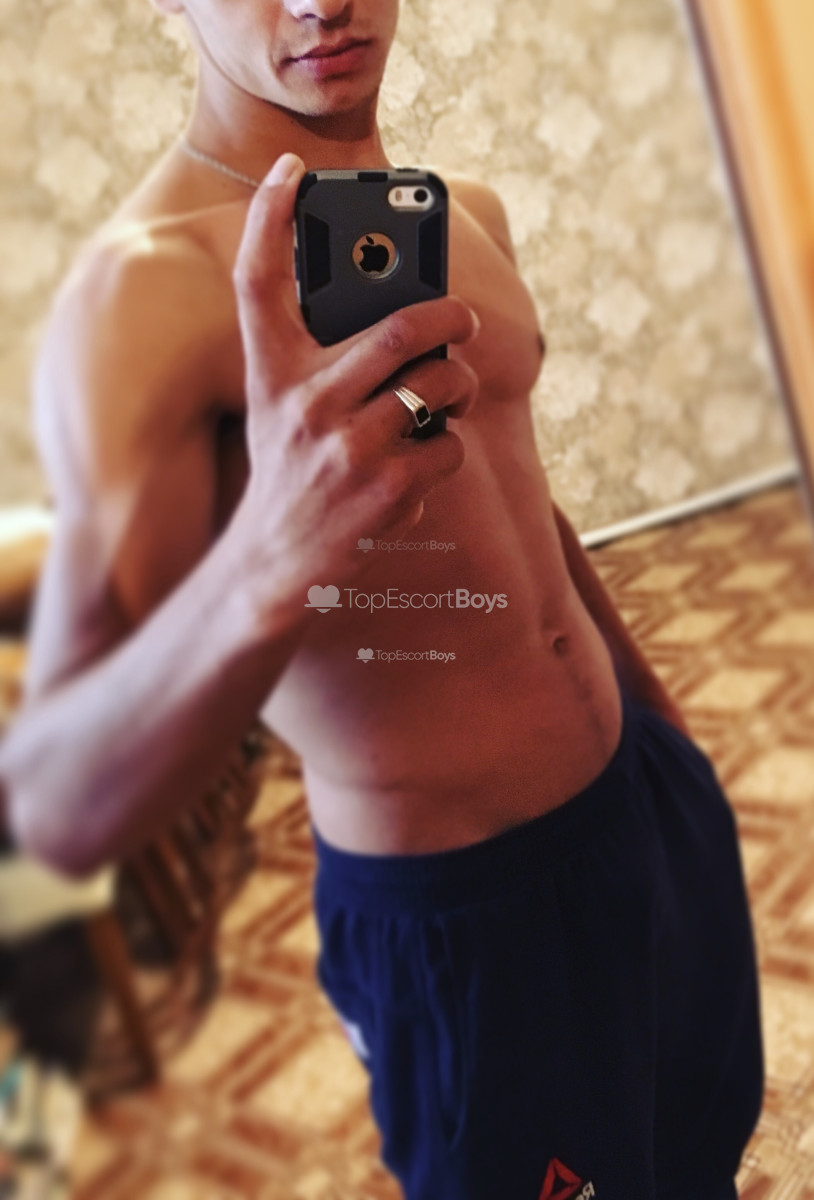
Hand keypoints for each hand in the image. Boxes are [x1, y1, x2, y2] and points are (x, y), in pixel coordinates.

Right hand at [229, 153, 478, 627]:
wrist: (275, 563)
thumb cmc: (288, 473)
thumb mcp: (280, 412)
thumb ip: (320, 364)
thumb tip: (410, 324)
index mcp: (273, 374)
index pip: (259, 283)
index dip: (271, 219)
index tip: (289, 170)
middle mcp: (306, 402)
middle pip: (402, 326)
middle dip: (451, 318)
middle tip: (462, 321)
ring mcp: (347, 446)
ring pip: (442, 385)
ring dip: (458, 390)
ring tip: (447, 402)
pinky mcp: (385, 487)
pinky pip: (450, 447)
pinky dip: (447, 453)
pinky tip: (419, 469)